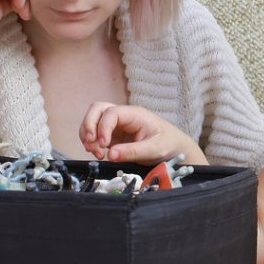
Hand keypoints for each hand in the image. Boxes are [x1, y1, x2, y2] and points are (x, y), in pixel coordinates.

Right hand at [79, 102, 205, 164]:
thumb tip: (111, 155)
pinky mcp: (114, 136)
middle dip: (88, 124)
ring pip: (93, 120)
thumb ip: (133, 151)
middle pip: (97, 109)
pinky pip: (96, 134)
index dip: (103, 126)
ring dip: (88, 135)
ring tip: (95, 152)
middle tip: (91, 142)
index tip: (104, 144)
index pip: (111, 113)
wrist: (175, 149)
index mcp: (135, 114)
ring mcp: (117, 125)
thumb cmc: (169, 143)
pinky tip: (98, 154)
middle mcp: (124, 116)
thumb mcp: (155, 148)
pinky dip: (92, 142)